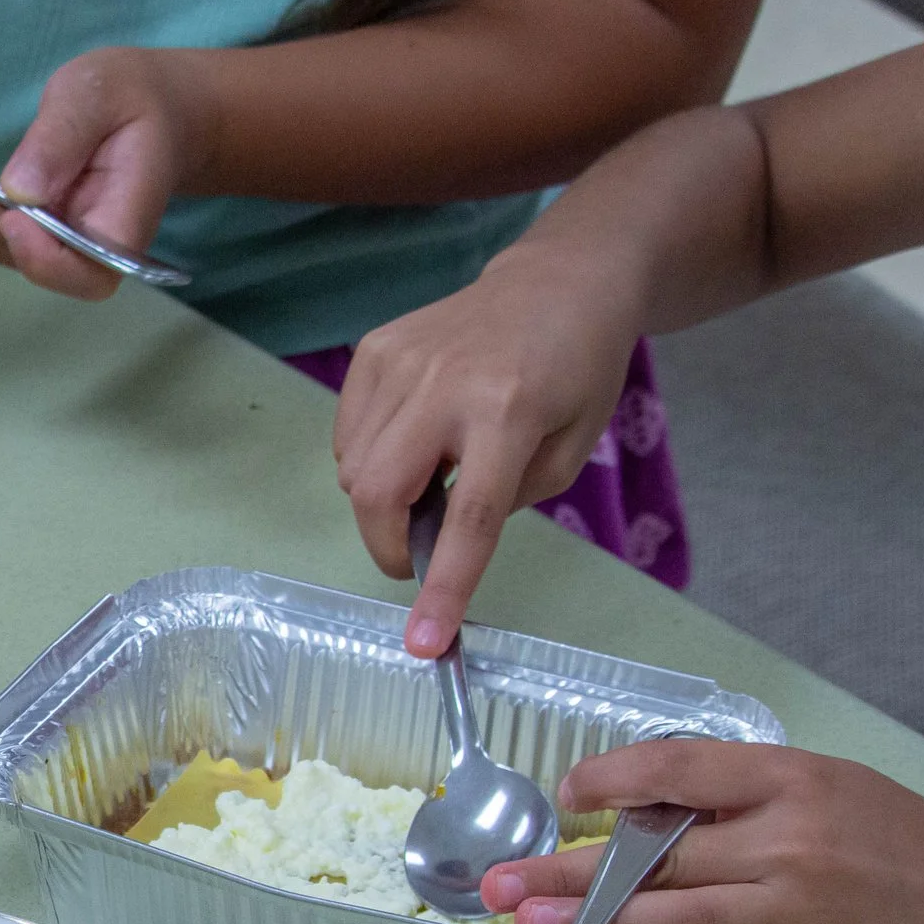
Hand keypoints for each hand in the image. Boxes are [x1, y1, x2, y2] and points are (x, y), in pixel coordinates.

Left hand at [0, 48, 211, 300]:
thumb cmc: (135, 100)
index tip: (11, 216)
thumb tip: (20, 189)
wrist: (148, 112)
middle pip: (9, 246)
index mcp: (120, 224)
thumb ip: (65, 137)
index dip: (42, 257)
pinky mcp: (16, 230)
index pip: (83, 267)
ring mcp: (42, 245)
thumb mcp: (105, 94)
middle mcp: (77, 250)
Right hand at [331, 244, 642, 655]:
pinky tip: (410, 440)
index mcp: (509, 413)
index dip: (444, 587)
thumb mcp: (570, 450)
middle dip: (386, 544)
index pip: (467, 519)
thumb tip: (437, 536)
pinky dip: (369, 459)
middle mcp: (445, 384)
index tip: (424, 643)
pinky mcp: (373, 349)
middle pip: (376, 494)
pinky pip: (346, 435)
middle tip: (417, 551)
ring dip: (381, 499)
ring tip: (429, 474)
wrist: (559, 281)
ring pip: (352, 470)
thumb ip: (505, 502)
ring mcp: (400, 361)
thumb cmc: (576, 371)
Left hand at [478, 739, 923, 923]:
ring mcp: (792, 909)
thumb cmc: (910, 845)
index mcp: (793, 779)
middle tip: (497, 884)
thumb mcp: (834, 788)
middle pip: (654, 853)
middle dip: (566, 869)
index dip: (608, 779)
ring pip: (668, 915)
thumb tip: (642, 813)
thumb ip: (744, 796)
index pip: (676, 769)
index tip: (565, 795)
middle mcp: (787, 840)